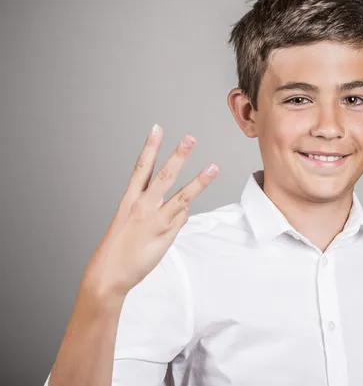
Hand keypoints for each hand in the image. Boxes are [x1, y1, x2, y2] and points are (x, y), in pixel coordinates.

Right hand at [81, 124, 218, 298]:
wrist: (108, 273)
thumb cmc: (119, 248)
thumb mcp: (134, 223)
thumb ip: (159, 209)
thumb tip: (183, 205)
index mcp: (130, 199)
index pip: (142, 167)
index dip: (150, 147)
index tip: (157, 129)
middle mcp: (142, 205)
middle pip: (164, 175)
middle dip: (178, 155)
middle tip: (190, 139)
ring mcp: (155, 219)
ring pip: (182, 195)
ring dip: (199, 181)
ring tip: (213, 167)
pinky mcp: (164, 233)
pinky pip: (181, 218)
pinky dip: (183, 215)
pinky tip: (178, 218)